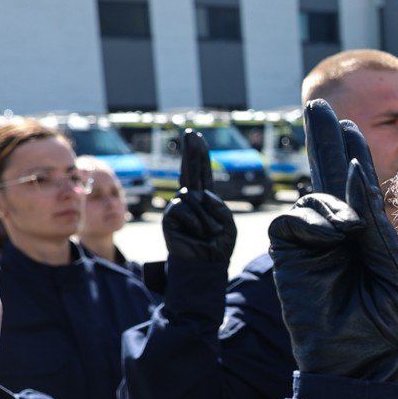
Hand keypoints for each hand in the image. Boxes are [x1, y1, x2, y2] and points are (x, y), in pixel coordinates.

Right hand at [160, 132, 236, 265]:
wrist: (205, 266)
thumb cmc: (218, 247)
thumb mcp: (227, 224)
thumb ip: (217, 205)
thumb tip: (195, 194)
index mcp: (206, 199)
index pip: (202, 172)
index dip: (199, 154)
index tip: (196, 137)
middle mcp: (190, 199)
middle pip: (190, 170)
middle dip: (191, 151)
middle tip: (190, 132)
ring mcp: (178, 206)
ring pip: (194, 197)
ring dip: (207, 218)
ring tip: (209, 234)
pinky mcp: (170, 216)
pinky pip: (185, 209)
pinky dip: (197, 222)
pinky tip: (196, 234)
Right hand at [268, 100, 397, 381]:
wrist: (363, 365)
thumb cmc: (387, 326)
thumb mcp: (394, 265)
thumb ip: (374, 221)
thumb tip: (353, 174)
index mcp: (366, 237)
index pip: (356, 188)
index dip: (351, 156)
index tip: (349, 127)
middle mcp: (335, 235)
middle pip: (326, 176)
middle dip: (323, 139)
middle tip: (318, 104)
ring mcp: (310, 244)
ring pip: (314, 197)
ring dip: (336, 203)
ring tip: (352, 231)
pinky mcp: (288, 255)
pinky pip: (294, 218)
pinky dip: (317, 218)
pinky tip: (336, 232)